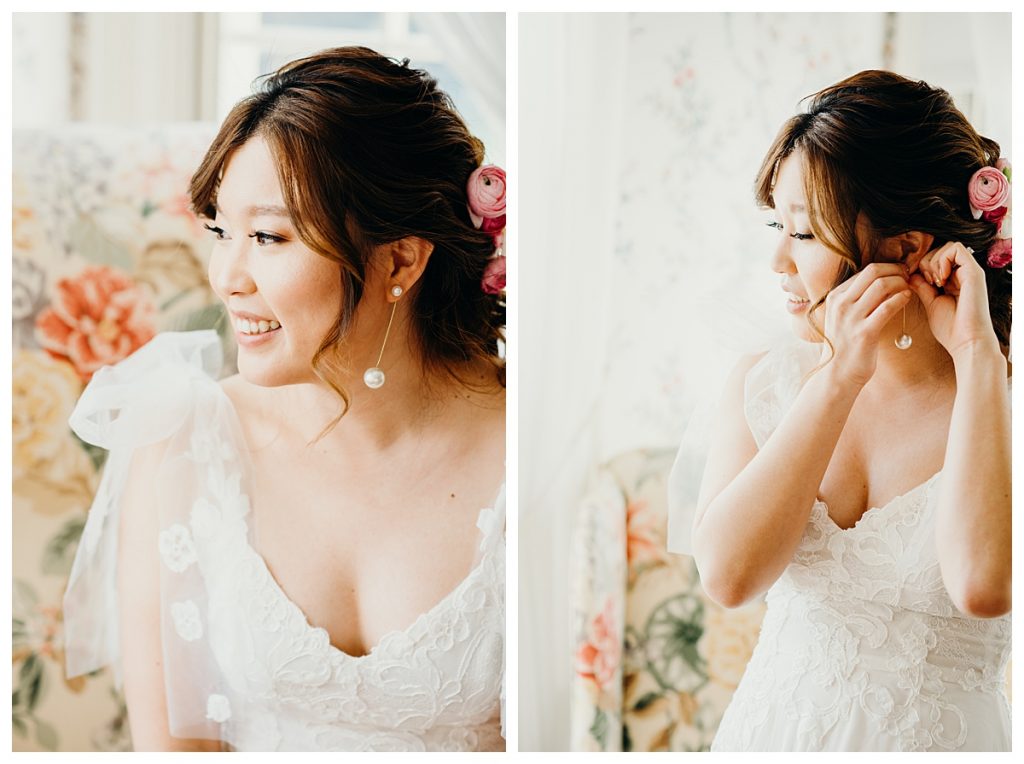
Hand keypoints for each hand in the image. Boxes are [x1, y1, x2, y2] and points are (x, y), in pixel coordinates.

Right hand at [821, 262, 912, 385]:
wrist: (836, 374)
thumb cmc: (844, 346)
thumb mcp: (843, 317)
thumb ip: (855, 300)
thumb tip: (880, 282)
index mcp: (835, 297)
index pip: (865, 271)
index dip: (887, 268)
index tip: (899, 273)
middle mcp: (841, 304)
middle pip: (873, 272)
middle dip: (895, 270)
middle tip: (908, 275)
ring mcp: (851, 318)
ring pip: (881, 285)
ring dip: (901, 282)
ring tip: (909, 287)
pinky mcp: (864, 332)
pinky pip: (887, 307)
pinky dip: (901, 298)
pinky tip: (908, 298)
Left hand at [909, 242, 999, 358]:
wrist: (966, 341)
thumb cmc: (950, 328)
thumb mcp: (930, 303)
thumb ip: (922, 287)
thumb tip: (910, 275)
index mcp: (954, 281)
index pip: (935, 259)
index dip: (922, 267)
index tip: (916, 283)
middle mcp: (964, 274)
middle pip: (940, 250)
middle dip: (926, 262)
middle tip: (926, 282)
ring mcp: (970, 271)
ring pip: (947, 247)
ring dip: (933, 261)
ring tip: (933, 282)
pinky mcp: (974, 272)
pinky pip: (956, 249)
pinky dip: (943, 260)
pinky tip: (940, 279)